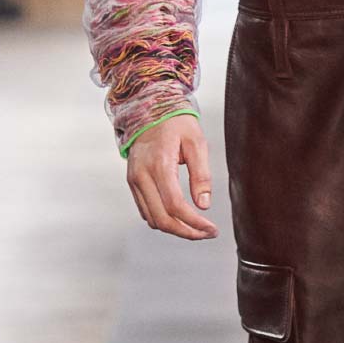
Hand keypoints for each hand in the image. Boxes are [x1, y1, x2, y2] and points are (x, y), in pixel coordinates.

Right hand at [126, 113, 217, 240]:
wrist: (150, 108)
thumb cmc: (175, 122)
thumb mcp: (196, 143)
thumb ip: (201, 175)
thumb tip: (204, 204)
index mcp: (159, 164)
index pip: (175, 205)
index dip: (194, 223)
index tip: (211, 229)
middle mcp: (142, 175)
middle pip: (161, 218)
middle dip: (186, 232)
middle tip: (206, 233)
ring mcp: (134, 180)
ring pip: (152, 219)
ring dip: (175, 229)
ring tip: (196, 228)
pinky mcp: (132, 182)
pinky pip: (145, 210)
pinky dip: (162, 219)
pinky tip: (180, 218)